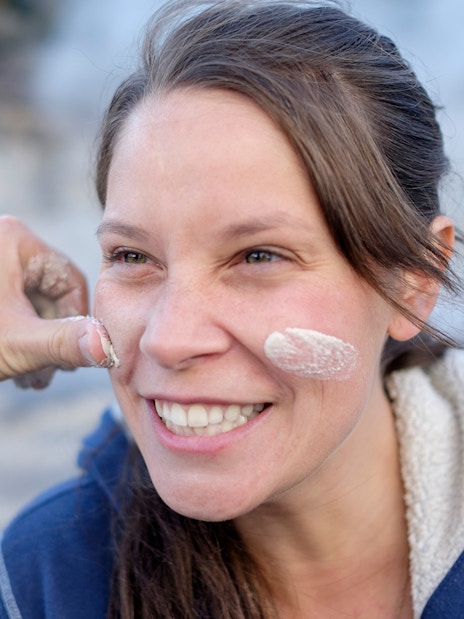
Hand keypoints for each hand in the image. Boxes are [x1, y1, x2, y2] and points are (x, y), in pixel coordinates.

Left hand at [0, 216, 116, 388]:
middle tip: (43, 376)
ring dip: (35, 342)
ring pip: (31, 303)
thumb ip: (65, 344)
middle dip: (50, 338)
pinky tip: (12, 363)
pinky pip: (12, 304)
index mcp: (15, 240)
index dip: (76, 323)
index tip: (71, 359)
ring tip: (26, 377)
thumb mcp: (16, 343)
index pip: (70, 281)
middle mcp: (4, 242)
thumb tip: (109, 346)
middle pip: (50, 294)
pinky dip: (16, 334)